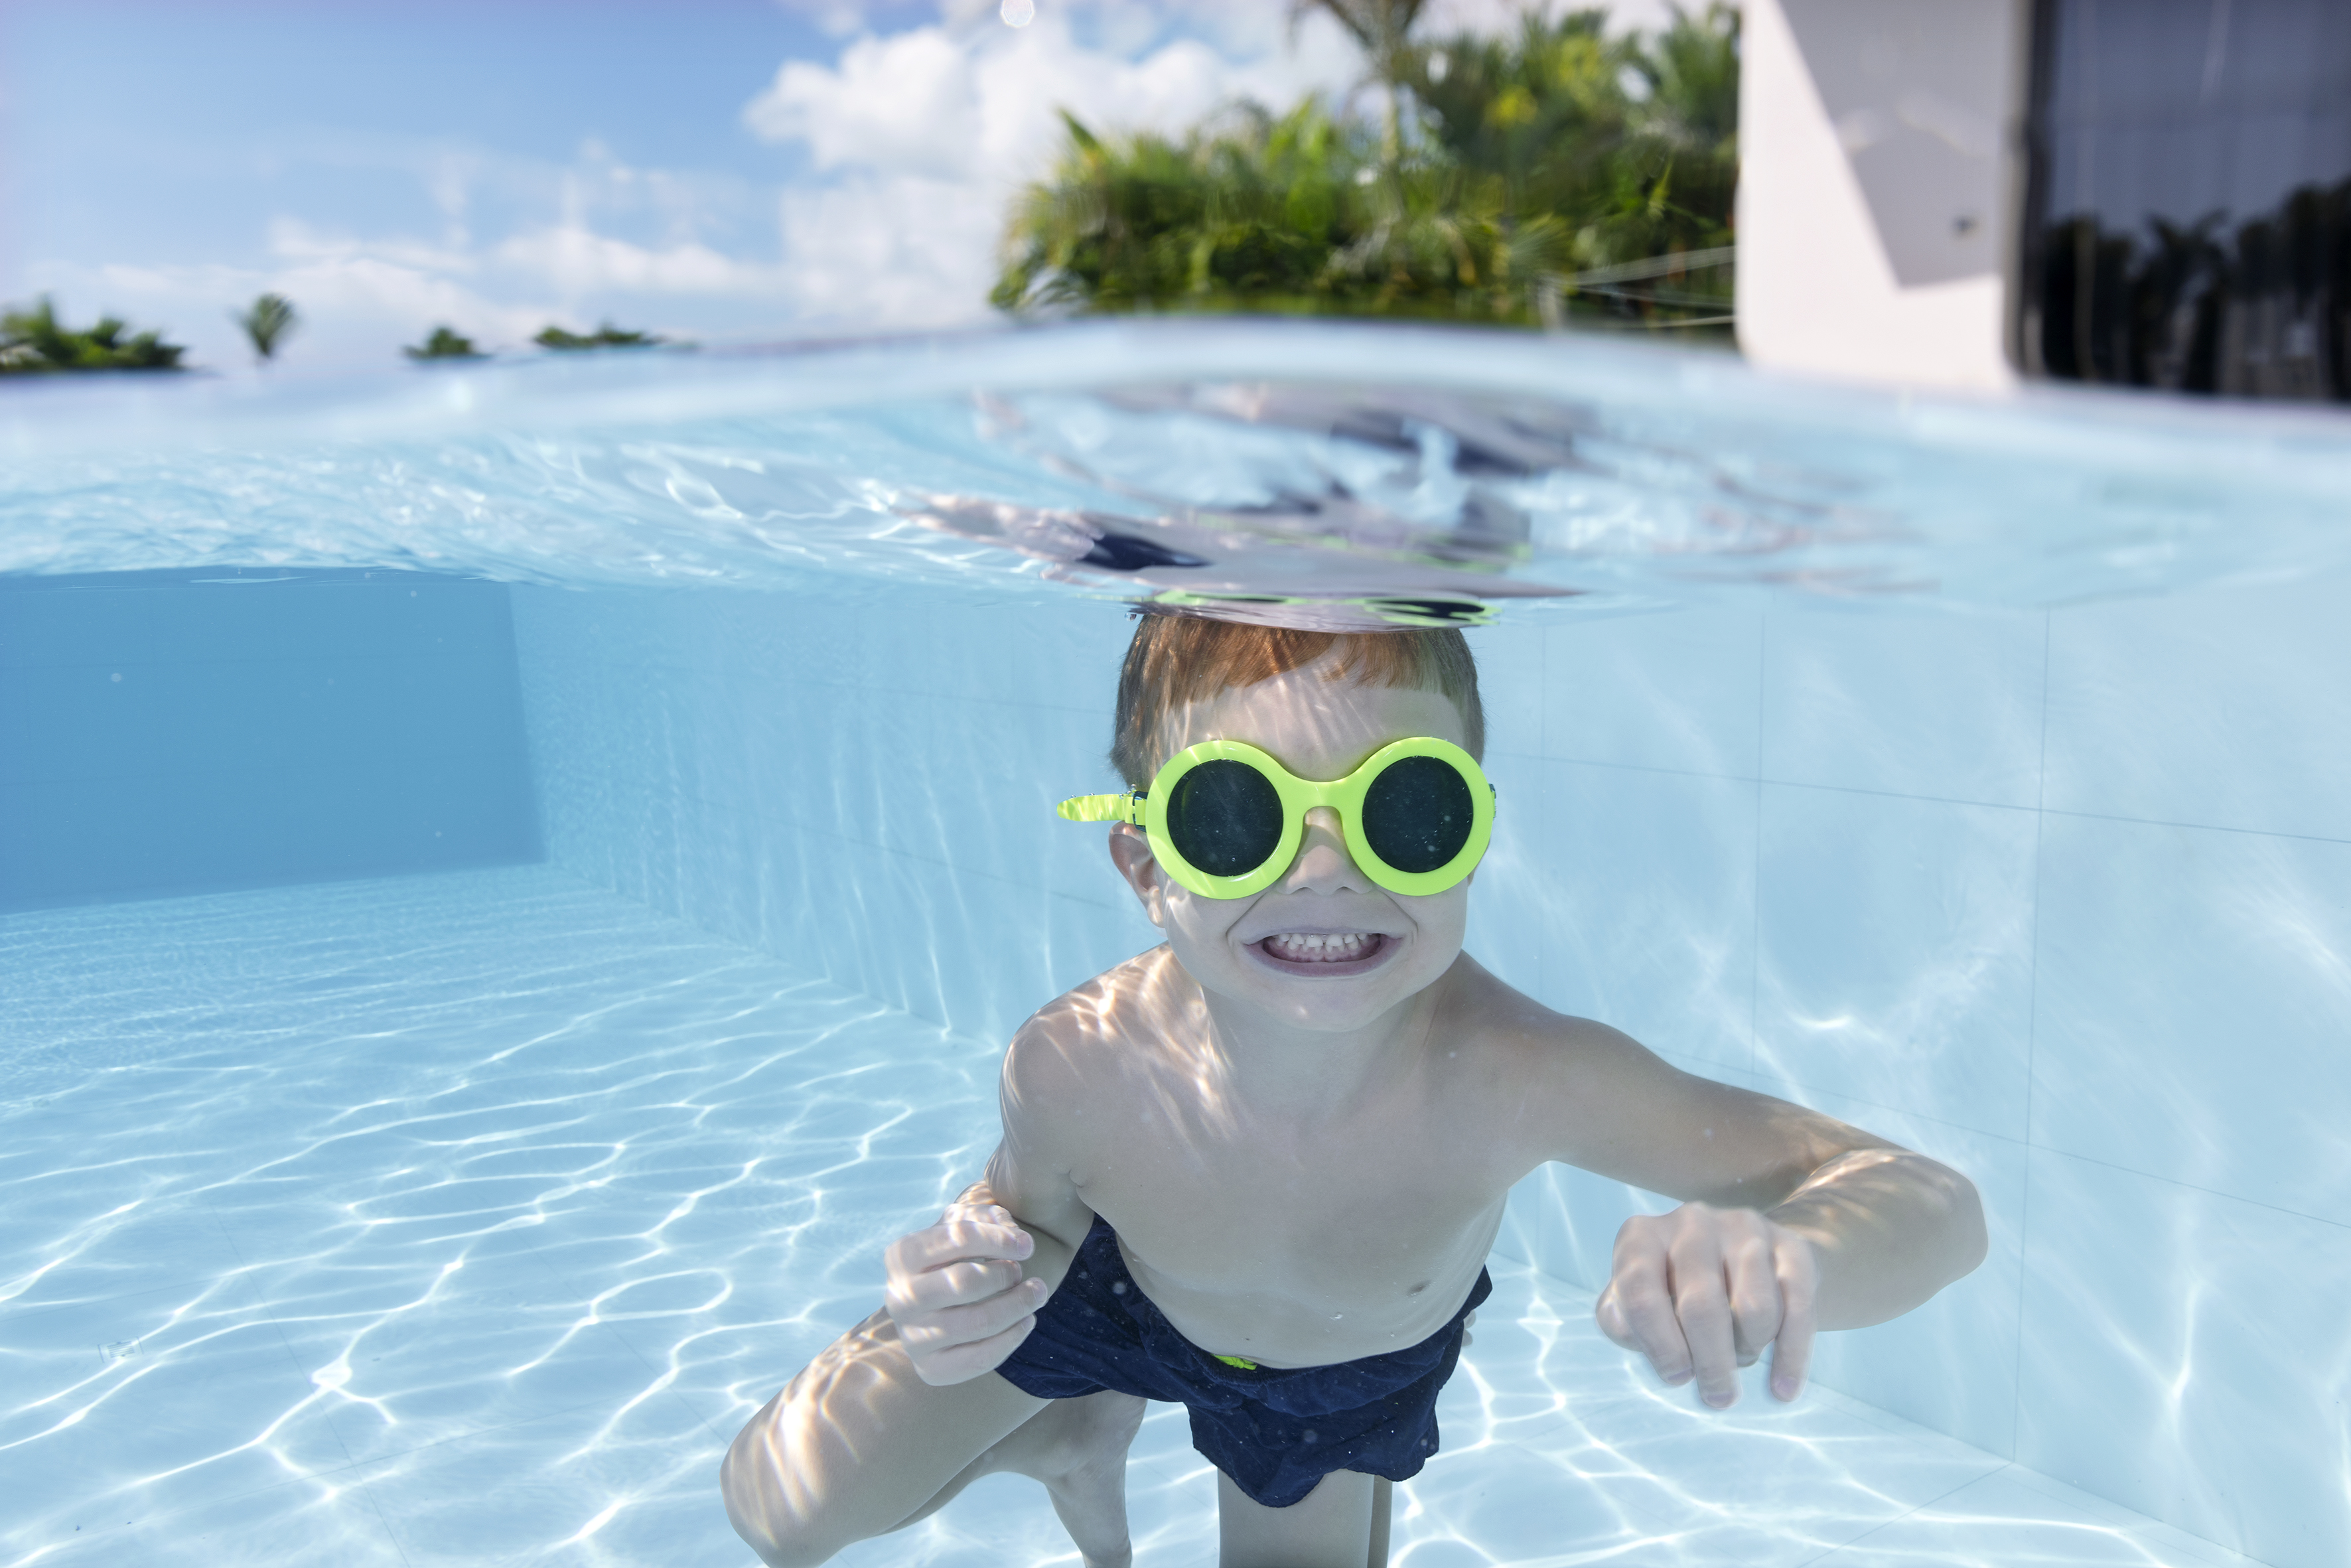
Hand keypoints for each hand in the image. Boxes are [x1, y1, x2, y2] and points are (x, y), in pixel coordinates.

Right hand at [883, 1197, 1049, 1385]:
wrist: (936, 1306)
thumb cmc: (956, 1256)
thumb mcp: (966, 1225)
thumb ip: (988, 1218)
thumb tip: (1012, 1235)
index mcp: (902, 1255)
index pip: (957, 1237)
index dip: (999, 1238)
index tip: (1027, 1245)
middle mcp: (900, 1298)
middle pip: (966, 1282)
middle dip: (1006, 1275)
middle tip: (1021, 1272)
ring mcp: (912, 1337)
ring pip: (977, 1323)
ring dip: (1017, 1305)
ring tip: (1036, 1293)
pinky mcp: (930, 1369)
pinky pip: (979, 1359)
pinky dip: (1012, 1338)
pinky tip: (1027, 1320)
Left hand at [1594, 1201, 1817, 1407]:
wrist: (1738, 1259)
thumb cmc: (1671, 1293)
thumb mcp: (1633, 1304)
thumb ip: (1619, 1321)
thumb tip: (1627, 1329)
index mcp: (1641, 1236)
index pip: (1640, 1291)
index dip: (1657, 1343)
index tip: (1676, 1378)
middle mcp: (1690, 1222)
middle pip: (1701, 1305)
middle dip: (1710, 1362)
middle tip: (1717, 1397)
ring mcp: (1743, 1228)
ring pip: (1753, 1308)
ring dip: (1748, 1350)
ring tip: (1741, 1360)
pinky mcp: (1790, 1245)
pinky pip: (1798, 1308)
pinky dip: (1791, 1356)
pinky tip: (1783, 1389)